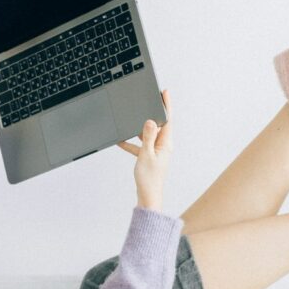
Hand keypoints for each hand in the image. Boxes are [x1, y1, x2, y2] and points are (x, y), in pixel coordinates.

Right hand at [117, 89, 172, 210]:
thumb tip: (151, 121)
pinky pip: (141, 146)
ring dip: (139, 129)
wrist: (148, 196)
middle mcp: (163, 146)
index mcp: (165, 143)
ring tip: (132, 120)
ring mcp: (156, 152)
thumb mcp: (146, 154)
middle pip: (159, 125)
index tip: (165, 93)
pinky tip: (121, 142)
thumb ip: (148, 137)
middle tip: (148, 100)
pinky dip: (132, 144)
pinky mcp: (149, 158)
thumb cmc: (149, 178)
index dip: (166, 105)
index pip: (167, 120)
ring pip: (148, 135)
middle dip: (152, 113)